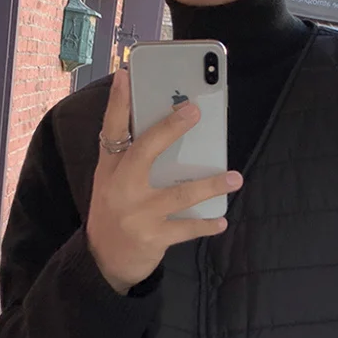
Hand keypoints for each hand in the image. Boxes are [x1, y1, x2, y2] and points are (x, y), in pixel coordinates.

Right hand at [85, 62, 242, 294]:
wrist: (102, 262)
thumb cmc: (114, 210)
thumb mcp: (112, 181)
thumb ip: (131, 156)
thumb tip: (168, 125)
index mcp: (109, 168)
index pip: (111, 129)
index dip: (118, 101)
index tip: (127, 74)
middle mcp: (119, 187)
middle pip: (144, 151)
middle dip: (170, 128)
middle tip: (194, 110)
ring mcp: (136, 214)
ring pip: (178, 193)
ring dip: (210, 185)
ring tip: (234, 177)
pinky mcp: (152, 238)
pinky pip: (186, 227)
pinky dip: (206, 224)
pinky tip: (222, 219)